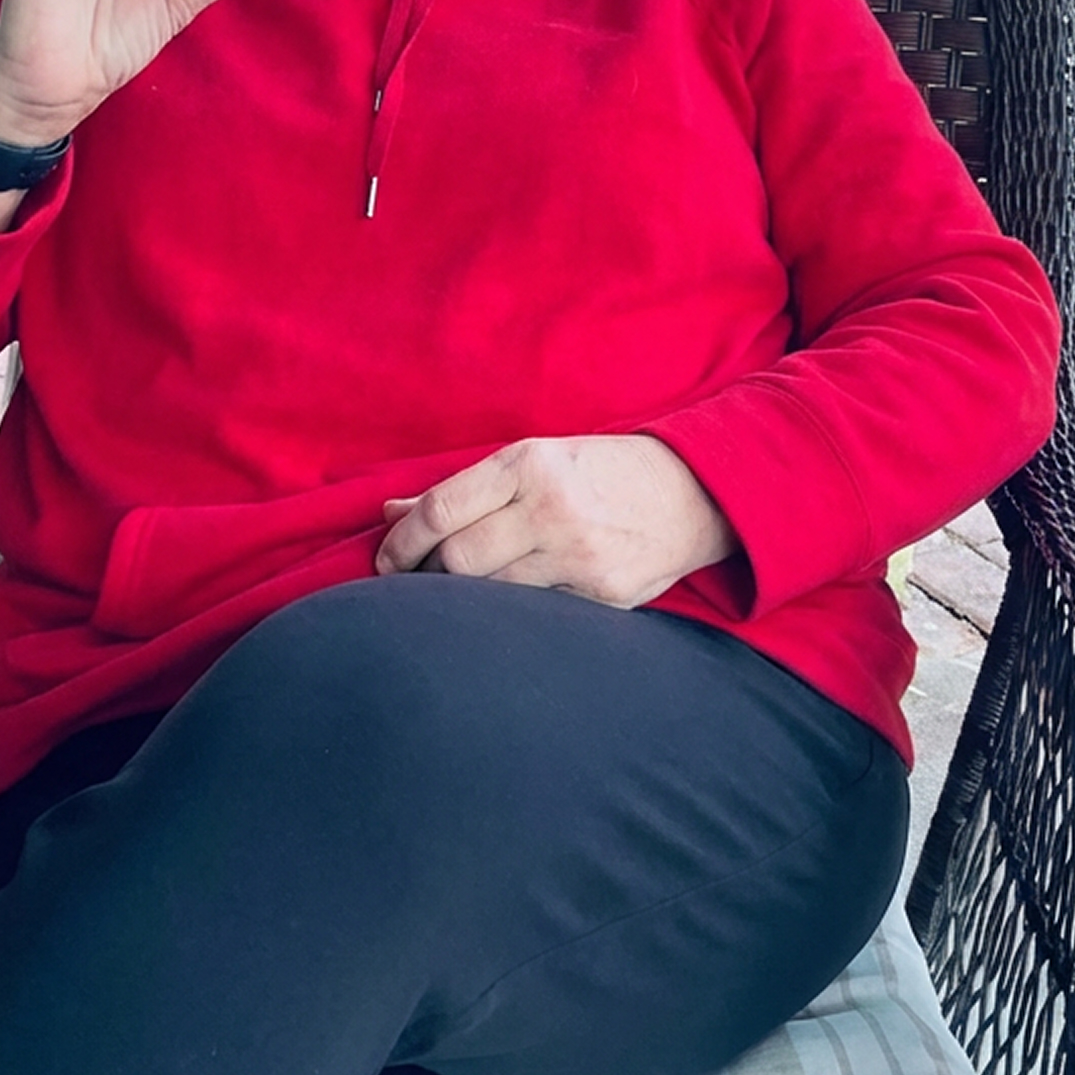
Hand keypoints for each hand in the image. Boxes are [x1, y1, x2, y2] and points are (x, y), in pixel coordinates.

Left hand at [374, 435, 736, 608]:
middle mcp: (551, 508)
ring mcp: (579, 556)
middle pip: (458, 560)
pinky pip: (533, 612)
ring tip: (455, 592)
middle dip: (424, 576)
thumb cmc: (597, 472)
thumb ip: (462, 490)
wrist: (690, 494)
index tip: (384, 561)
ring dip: (461, 598)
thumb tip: (389, 511)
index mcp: (528, 465)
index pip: (440, 511)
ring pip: (490, 594)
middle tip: (414, 582)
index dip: (400, 543)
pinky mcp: (602, 596)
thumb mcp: (532, 461)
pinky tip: (504, 607)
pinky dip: (509, 610)